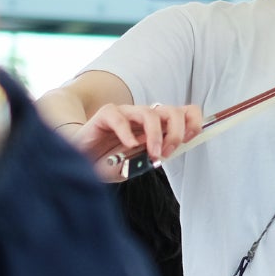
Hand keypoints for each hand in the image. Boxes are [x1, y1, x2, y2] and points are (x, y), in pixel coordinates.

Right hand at [67, 102, 203, 181]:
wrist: (82, 164)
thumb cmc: (111, 163)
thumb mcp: (139, 164)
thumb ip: (153, 157)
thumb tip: (167, 153)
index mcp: (157, 126)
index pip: (184, 112)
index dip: (192, 122)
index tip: (189, 139)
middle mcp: (143, 117)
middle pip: (171, 111)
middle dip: (176, 131)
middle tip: (168, 152)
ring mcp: (125, 114)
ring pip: (149, 113)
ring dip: (156, 135)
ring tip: (153, 154)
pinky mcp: (106, 115)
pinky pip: (120, 118)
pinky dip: (127, 133)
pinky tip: (129, 146)